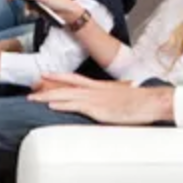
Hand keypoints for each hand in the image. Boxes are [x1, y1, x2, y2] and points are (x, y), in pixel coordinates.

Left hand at [27, 73, 174, 124]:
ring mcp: (95, 98)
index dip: (59, 76)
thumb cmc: (139, 103)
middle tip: (31, 86)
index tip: (46, 74)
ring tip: (32, 98)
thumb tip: (106, 106)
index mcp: (99, 87)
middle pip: (65, 85)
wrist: (150, 102)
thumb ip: (109, 102)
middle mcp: (94, 90)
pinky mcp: (97, 108)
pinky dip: (62, 105)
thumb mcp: (120, 100)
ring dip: (47, 96)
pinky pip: (75, 105)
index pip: (74, 79)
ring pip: (65, 95)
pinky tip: (51, 106)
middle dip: (47, 85)